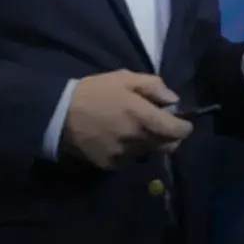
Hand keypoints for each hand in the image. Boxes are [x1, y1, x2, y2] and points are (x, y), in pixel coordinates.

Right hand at [61, 70, 193, 169]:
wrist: (58, 114)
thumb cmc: (94, 91)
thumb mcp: (124, 78)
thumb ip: (153, 87)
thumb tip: (173, 100)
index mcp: (143, 117)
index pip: (178, 132)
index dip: (184, 127)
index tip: (182, 122)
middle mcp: (137, 140)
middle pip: (168, 146)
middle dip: (170, 136)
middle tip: (160, 125)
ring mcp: (123, 155)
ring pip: (149, 153)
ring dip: (149, 143)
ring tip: (136, 130)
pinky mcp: (110, 165)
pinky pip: (130, 160)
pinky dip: (131, 151)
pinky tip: (119, 138)